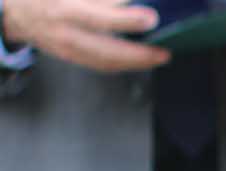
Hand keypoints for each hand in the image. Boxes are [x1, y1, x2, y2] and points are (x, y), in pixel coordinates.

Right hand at [3, 0, 165, 72]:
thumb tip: (128, 1)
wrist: (17, 11)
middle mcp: (65, 32)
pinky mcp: (70, 58)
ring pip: (106, 62)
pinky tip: (140, 61)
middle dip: (138, 54)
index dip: (126, 20)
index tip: (151, 18)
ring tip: (158, 57)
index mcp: (64, 10)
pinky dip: (122, 64)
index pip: (99, 17)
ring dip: (136, 63)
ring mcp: (66, 49)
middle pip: (106, 49)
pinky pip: (100, 65)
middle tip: (163, 52)